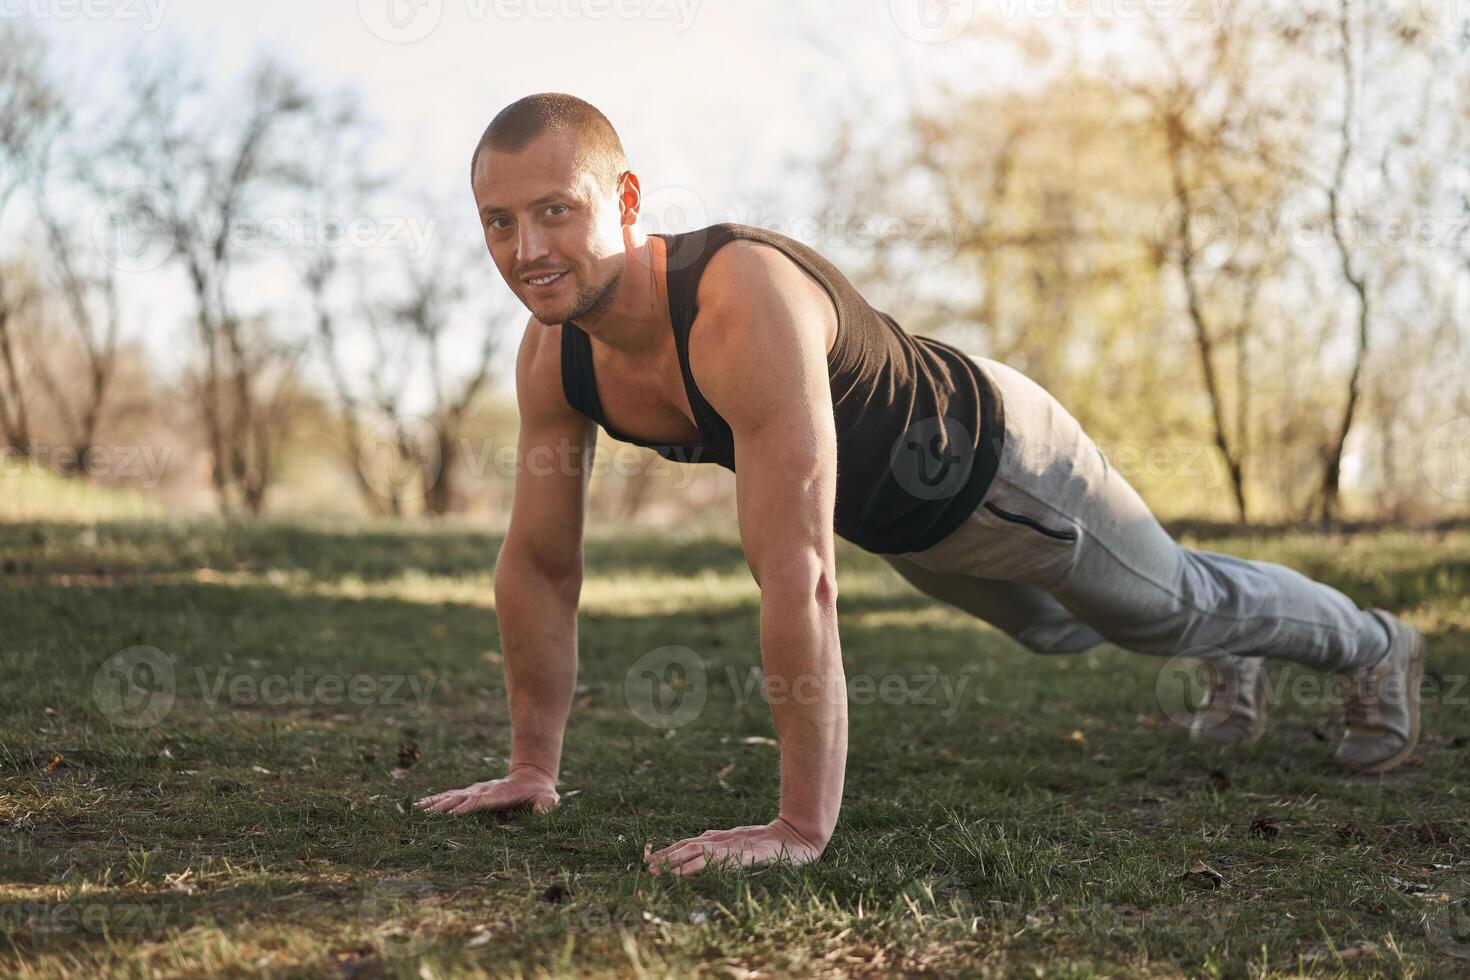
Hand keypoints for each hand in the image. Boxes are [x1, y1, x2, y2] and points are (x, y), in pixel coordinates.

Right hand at [413, 765, 558, 814]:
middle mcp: (483, 791)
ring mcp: (475, 791)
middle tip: (426, 816)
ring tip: (416, 811)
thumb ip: (546, 805)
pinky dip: (433, 801)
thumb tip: (544, 811)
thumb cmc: (540, 793)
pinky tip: (418, 807)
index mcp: (500, 794)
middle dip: (444, 807)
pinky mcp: (469, 793)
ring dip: (434, 804)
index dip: (468, 807)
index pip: (482, 801)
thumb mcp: (548, 799)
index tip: (453, 814)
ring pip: (451, 796)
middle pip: (461, 799)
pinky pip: (449, 796)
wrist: (531, 776)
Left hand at [645, 818, 823, 875]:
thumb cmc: (770, 845)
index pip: (688, 844)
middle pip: (688, 846)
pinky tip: (687, 872)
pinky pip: (717, 860)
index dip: (669, 851)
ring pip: (698, 851)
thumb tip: (699, 848)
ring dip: (676, 861)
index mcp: (721, 840)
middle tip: (647, 868)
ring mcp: (732, 846)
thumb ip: (722, 846)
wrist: (797, 839)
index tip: (649, 860)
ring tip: (659, 870)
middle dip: (666, 857)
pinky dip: (699, 864)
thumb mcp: (741, 846)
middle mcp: (723, 841)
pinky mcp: (743, 854)